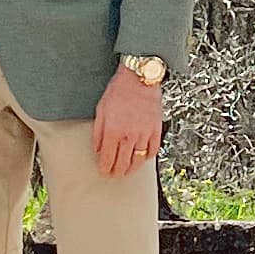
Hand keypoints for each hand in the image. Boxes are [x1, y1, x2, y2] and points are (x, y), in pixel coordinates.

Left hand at [91, 62, 163, 181]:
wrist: (139, 78)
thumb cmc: (118, 91)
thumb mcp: (101, 110)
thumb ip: (99, 132)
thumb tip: (98, 149)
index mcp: (113, 131)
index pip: (108, 158)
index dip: (105, 168)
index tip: (104, 172)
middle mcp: (129, 136)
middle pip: (123, 163)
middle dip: (117, 172)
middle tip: (114, 175)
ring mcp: (144, 134)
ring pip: (139, 160)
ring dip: (132, 168)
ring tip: (128, 171)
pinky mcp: (156, 130)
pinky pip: (153, 150)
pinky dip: (147, 156)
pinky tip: (143, 158)